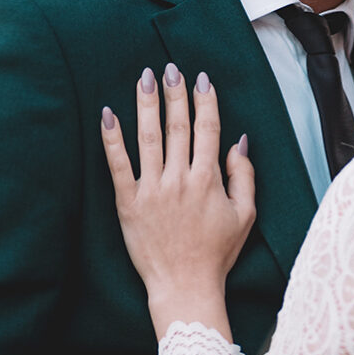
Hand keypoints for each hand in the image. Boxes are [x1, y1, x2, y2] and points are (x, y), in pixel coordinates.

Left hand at [101, 66, 254, 334]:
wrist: (185, 286)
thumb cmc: (216, 253)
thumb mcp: (245, 216)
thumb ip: (243, 176)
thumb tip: (239, 142)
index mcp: (209, 180)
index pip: (208, 130)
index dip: (205, 101)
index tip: (201, 79)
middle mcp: (181, 179)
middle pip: (178, 127)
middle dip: (175, 94)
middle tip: (171, 68)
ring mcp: (152, 190)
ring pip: (149, 138)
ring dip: (147, 104)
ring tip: (145, 77)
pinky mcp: (128, 203)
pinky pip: (118, 164)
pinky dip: (113, 138)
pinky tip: (108, 114)